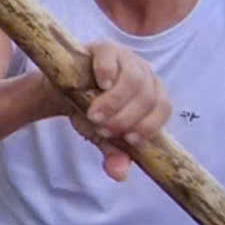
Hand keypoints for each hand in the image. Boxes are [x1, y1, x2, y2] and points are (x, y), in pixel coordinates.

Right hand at [65, 41, 170, 181]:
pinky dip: (107, 72)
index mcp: (151, 95)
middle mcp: (144, 74)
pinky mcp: (104, 48)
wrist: (60, 92)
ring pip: (134, 78)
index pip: (163, 108)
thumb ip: (114, 155)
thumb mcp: (101, 137)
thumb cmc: (89, 112)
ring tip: (94, 114)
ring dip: (115, 101)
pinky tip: (99, 84)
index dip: (149, 125)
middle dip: (125, 118)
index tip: (128, 139)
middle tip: (102, 128)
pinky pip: (112, 56)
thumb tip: (121, 175)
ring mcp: (126, 58)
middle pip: (148, 95)